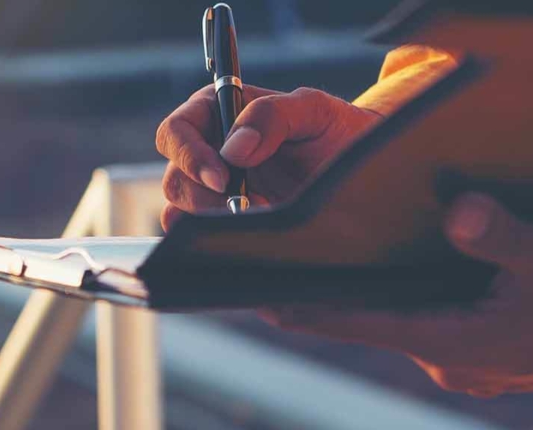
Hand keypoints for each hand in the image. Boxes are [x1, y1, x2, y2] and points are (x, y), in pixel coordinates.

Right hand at [155, 84, 381, 229]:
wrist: (357, 170)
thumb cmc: (334, 131)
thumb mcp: (312, 110)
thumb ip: (271, 115)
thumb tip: (233, 149)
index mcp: (218, 113)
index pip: (176, 131)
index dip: (190, 155)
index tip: (223, 178)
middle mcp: (208, 151)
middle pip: (175, 177)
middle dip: (206, 196)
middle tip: (249, 204)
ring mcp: (214, 189)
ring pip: (180, 210)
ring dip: (214, 219)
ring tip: (261, 214)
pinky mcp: (224, 219)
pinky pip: (196, 235)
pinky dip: (216, 238)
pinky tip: (251, 231)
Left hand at [261, 193, 532, 396]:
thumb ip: (501, 233)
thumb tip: (459, 210)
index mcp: (455, 343)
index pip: (360, 323)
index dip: (306, 309)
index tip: (257, 297)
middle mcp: (451, 359)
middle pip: (372, 320)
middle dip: (332, 292)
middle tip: (282, 260)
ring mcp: (468, 358)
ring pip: (402, 318)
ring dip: (373, 290)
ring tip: (329, 252)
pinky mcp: (486, 349)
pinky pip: (431, 317)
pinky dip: (411, 292)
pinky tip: (405, 259)